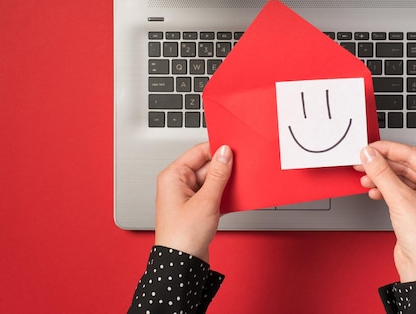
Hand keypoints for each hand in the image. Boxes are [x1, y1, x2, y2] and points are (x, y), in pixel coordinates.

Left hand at [154, 142, 232, 262]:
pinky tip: (235, 198)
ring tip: (239, 185)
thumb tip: (224, 153)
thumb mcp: (206, 200)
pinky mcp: (196, 208)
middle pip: (207, 166)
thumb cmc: (182, 237)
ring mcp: (188, 196)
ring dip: (226, 182)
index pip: (198, 151)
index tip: (235, 149)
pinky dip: (224, 194)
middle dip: (224, 168)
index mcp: (173, 176)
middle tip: (242, 168)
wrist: (181, 265)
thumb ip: (218, 174)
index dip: (217, 149)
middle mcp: (178, 184)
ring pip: (212, 180)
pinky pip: (213, 193)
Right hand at [355, 141, 415, 281]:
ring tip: (364, 176)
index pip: (412, 154)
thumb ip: (382, 173)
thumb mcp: (400, 200)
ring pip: (399, 177)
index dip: (388, 149)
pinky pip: (398, 189)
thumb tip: (370, 155)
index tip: (369, 148)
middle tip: (362, 161)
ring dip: (381, 177)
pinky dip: (384, 189)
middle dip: (382, 164)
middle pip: (405, 165)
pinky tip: (373, 190)